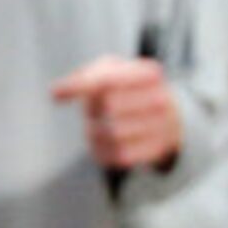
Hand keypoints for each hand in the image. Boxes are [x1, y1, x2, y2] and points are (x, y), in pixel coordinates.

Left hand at [52, 57, 181, 170]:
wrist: (171, 118)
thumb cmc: (130, 91)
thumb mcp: (113, 72)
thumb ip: (84, 78)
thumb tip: (55, 93)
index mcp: (149, 74)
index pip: (108, 79)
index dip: (80, 86)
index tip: (56, 94)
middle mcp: (162, 99)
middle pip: (108, 106)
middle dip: (93, 110)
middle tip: (95, 110)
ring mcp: (163, 127)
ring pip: (112, 134)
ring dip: (95, 133)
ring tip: (98, 127)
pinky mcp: (157, 151)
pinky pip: (119, 156)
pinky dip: (103, 151)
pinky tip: (102, 144)